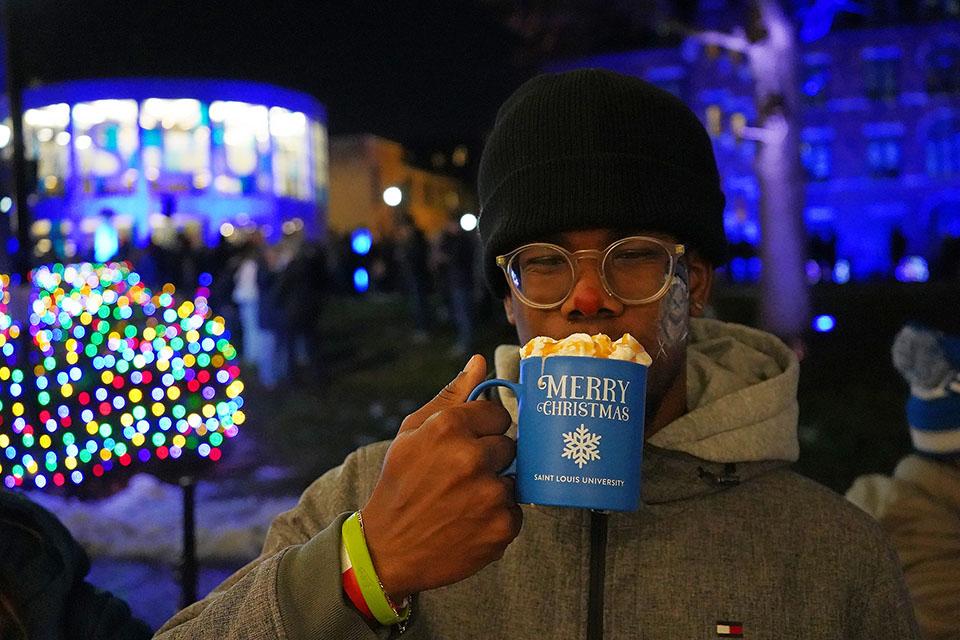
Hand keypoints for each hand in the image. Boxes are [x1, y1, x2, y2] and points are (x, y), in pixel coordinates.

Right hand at [360, 354, 520, 600]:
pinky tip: (468, 523)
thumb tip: (479, 362)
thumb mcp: (412, 433)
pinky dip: (496, 518)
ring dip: (493, 489)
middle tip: (459, 478)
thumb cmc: (399, 484)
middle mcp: (472, 458)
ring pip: (513, 479)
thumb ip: (450, 396)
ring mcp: (490, 495)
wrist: (388, 550)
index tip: (464, 446)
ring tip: (461, 502)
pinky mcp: (502, 527)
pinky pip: (515, 512)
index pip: (498, 414)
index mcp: (449, 428)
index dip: (482, 431)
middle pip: (509, 445)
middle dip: (489, 459)